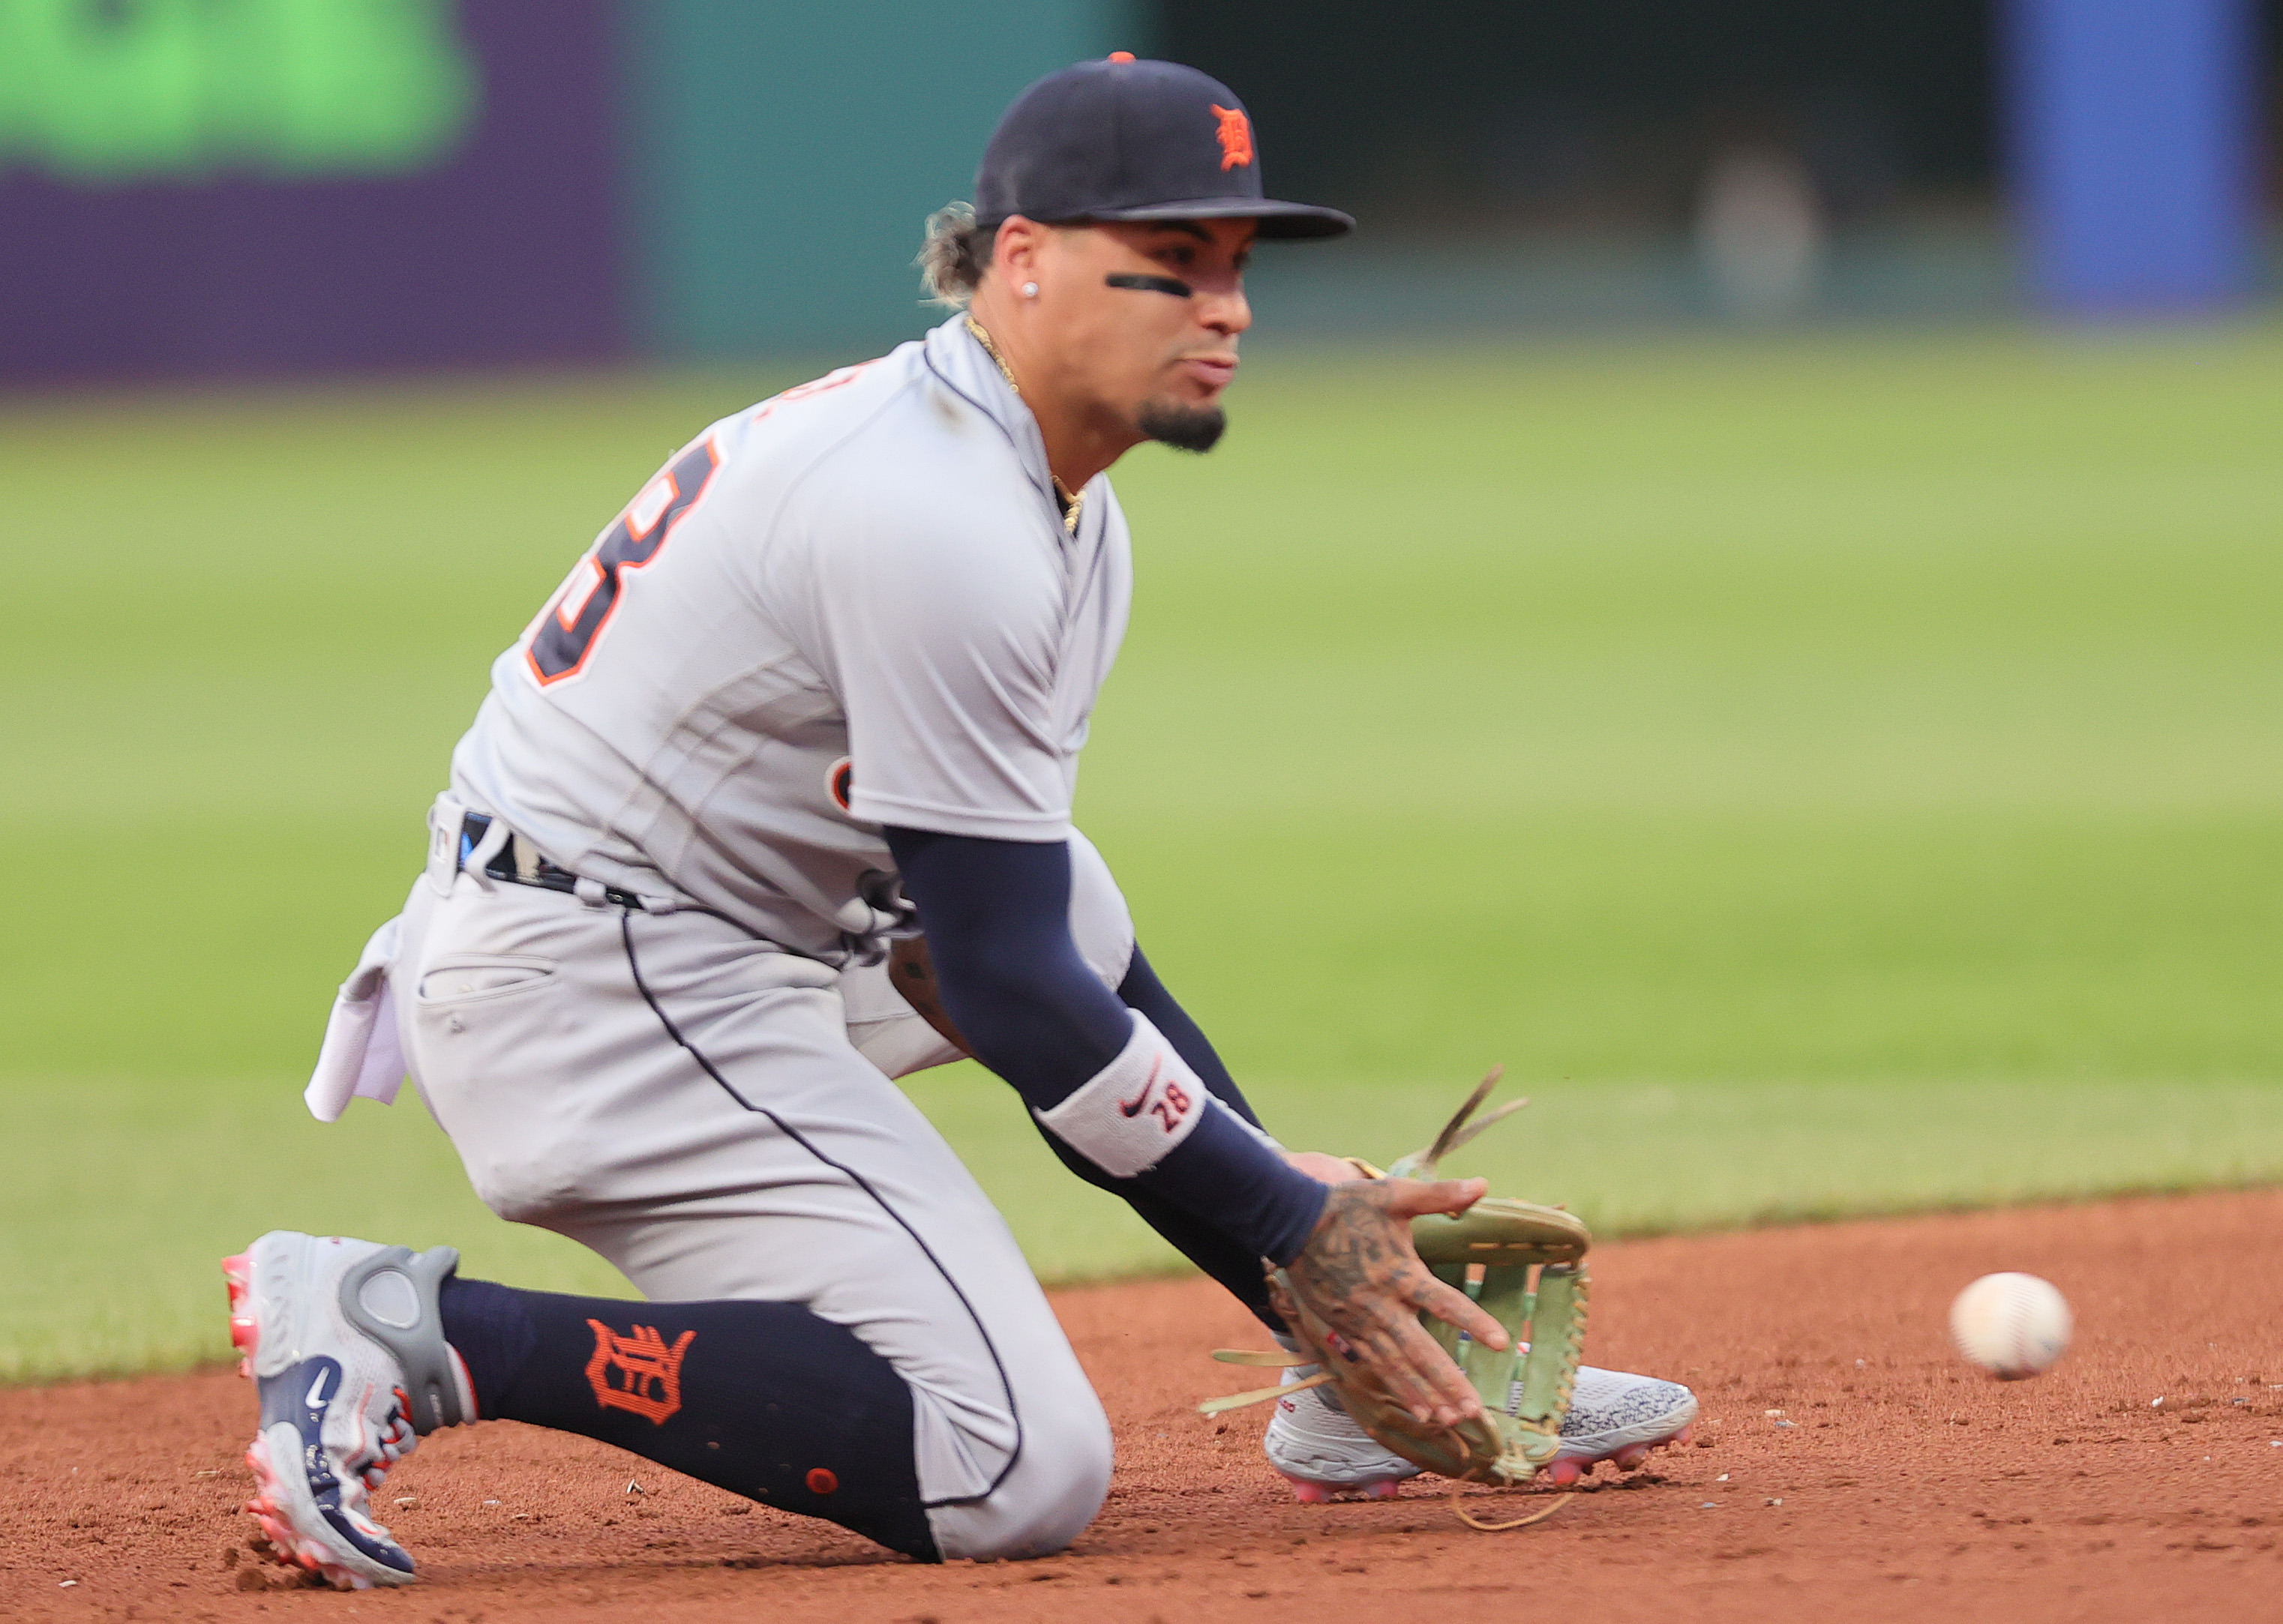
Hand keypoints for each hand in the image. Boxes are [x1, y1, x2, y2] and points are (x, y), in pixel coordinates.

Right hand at [1281, 1175, 1508, 1426]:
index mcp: (1399, 1272)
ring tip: (1451, 1420)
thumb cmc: (1347, 1207)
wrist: (1291, 1222)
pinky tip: (1420, 1410)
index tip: (1501, 1343)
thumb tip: (1482, 1185)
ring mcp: (1362, 1322)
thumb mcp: (1394, 1195)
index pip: (1442, 1301)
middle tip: (1474, 1409)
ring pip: (1397, 1366)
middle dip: (1447, 1381)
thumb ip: (1439, 1195)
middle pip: (1419, 1349)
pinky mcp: (1347, 1330)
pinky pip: (1376, 1365)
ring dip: (1425, 1393)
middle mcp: (1381, 1305)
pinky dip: (1399, 1389)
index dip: (1472, 1321)